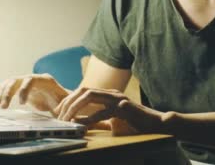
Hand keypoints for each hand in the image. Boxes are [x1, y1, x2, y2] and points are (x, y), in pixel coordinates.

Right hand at [0, 74, 68, 113]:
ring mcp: (25, 82)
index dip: (24, 90)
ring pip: (10, 84)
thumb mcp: (64, 103)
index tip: (22, 103)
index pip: (30, 80)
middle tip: (3, 107)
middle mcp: (33, 78)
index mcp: (44, 79)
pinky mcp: (20, 88)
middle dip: (8, 93)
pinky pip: (7, 86)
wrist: (62, 99)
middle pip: (16, 81)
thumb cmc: (65, 102)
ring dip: (1, 94)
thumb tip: (61, 109)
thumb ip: (62, 104)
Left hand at [54, 87, 168, 133]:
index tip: (59, 111)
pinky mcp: (123, 108)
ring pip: (90, 96)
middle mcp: (110, 93)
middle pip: (83, 90)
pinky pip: (103, 111)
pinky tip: (82, 125)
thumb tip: (80, 122)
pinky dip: (90, 118)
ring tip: (67, 119)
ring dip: (75, 107)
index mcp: (107, 94)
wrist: (155, 123)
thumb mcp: (112, 119)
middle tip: (59, 115)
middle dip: (68, 102)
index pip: (82, 91)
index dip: (69, 100)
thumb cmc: (133, 122)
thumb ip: (98, 117)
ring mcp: (117, 98)